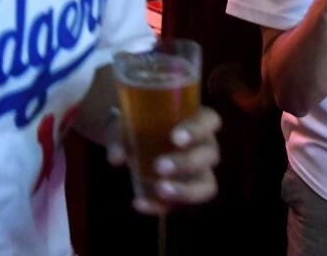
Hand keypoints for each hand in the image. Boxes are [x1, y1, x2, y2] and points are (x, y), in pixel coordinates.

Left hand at [107, 107, 221, 213]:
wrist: (135, 139)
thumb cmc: (141, 125)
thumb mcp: (127, 125)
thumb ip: (120, 137)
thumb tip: (117, 158)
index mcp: (198, 121)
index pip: (209, 121)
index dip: (196, 130)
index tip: (175, 138)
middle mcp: (205, 147)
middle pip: (209, 155)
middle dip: (186, 162)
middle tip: (160, 166)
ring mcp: (199, 173)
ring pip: (206, 185)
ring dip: (184, 190)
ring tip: (160, 189)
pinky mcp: (184, 193)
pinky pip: (178, 204)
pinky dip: (158, 206)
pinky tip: (139, 202)